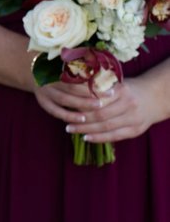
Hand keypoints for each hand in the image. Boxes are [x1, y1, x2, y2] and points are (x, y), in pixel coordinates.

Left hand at [34, 76, 164, 143]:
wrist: (154, 97)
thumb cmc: (128, 89)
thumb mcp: (116, 83)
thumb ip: (98, 86)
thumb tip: (72, 87)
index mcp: (121, 90)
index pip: (97, 99)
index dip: (81, 105)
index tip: (67, 107)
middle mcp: (129, 104)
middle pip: (100, 115)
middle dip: (81, 121)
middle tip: (66, 124)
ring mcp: (133, 118)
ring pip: (106, 127)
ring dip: (86, 130)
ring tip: (71, 130)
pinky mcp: (135, 130)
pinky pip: (114, 136)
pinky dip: (99, 138)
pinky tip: (86, 138)